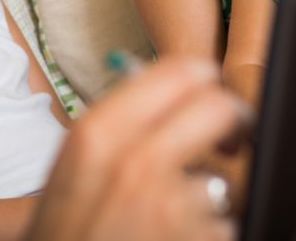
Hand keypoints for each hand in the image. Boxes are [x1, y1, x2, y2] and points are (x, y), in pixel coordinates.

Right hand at [26, 58, 250, 240]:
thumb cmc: (61, 238)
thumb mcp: (73, 170)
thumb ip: (121, 126)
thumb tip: (180, 91)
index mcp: (98, 135)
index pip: (180, 72)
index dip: (204, 80)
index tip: (211, 92)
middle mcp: (137, 163)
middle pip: (219, 109)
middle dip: (233, 122)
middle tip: (230, 139)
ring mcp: (172, 209)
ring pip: (224, 179)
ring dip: (212, 199)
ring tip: (174, 220)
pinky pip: (225, 226)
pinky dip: (208, 234)